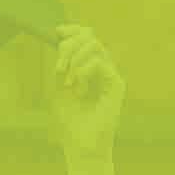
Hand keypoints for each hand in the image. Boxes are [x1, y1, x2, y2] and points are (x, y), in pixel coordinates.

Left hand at [51, 25, 125, 158]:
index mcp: (88, 67)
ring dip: (74, 58)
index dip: (73, 30)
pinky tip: (76, 85)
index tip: (57, 31)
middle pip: (90, 37)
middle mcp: (102, 68)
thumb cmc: (70, 120)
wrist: (81, 145)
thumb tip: (59, 41)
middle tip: (59, 67)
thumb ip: (61, 65)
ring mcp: (110, 75)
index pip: (86, 37)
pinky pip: (100, 62)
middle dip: (69, 46)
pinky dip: (83, 69)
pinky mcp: (116, 84)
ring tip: (65, 78)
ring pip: (95, 45)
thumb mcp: (59, 87)